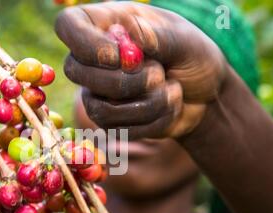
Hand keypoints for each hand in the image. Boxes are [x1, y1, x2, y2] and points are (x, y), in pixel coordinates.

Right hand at [55, 2, 228, 138]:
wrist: (204, 94)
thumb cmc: (192, 56)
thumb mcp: (185, 40)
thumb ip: (160, 36)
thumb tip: (132, 32)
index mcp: (106, 24)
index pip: (68, 25)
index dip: (87, 44)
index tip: (121, 57)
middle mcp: (94, 58)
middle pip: (75, 70)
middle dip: (124, 81)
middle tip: (159, 74)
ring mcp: (97, 92)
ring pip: (99, 108)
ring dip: (147, 104)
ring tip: (172, 89)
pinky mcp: (109, 121)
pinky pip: (120, 129)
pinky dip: (154, 120)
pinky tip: (169, 106)